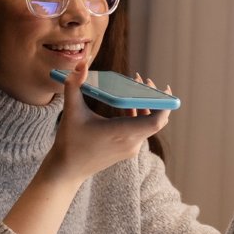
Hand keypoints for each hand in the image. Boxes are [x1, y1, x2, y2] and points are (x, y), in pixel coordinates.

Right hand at [43, 63, 170, 182]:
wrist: (68, 170)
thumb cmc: (69, 142)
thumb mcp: (71, 111)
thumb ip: (74, 85)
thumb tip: (80, 63)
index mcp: (122, 133)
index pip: (157, 121)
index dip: (165, 104)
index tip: (164, 88)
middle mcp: (131, 142)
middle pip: (156, 119)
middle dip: (154, 98)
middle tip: (145, 80)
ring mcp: (131, 148)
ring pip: (149, 125)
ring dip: (146, 105)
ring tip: (136, 86)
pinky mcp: (127, 150)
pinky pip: (141, 130)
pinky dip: (138, 115)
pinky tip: (128, 103)